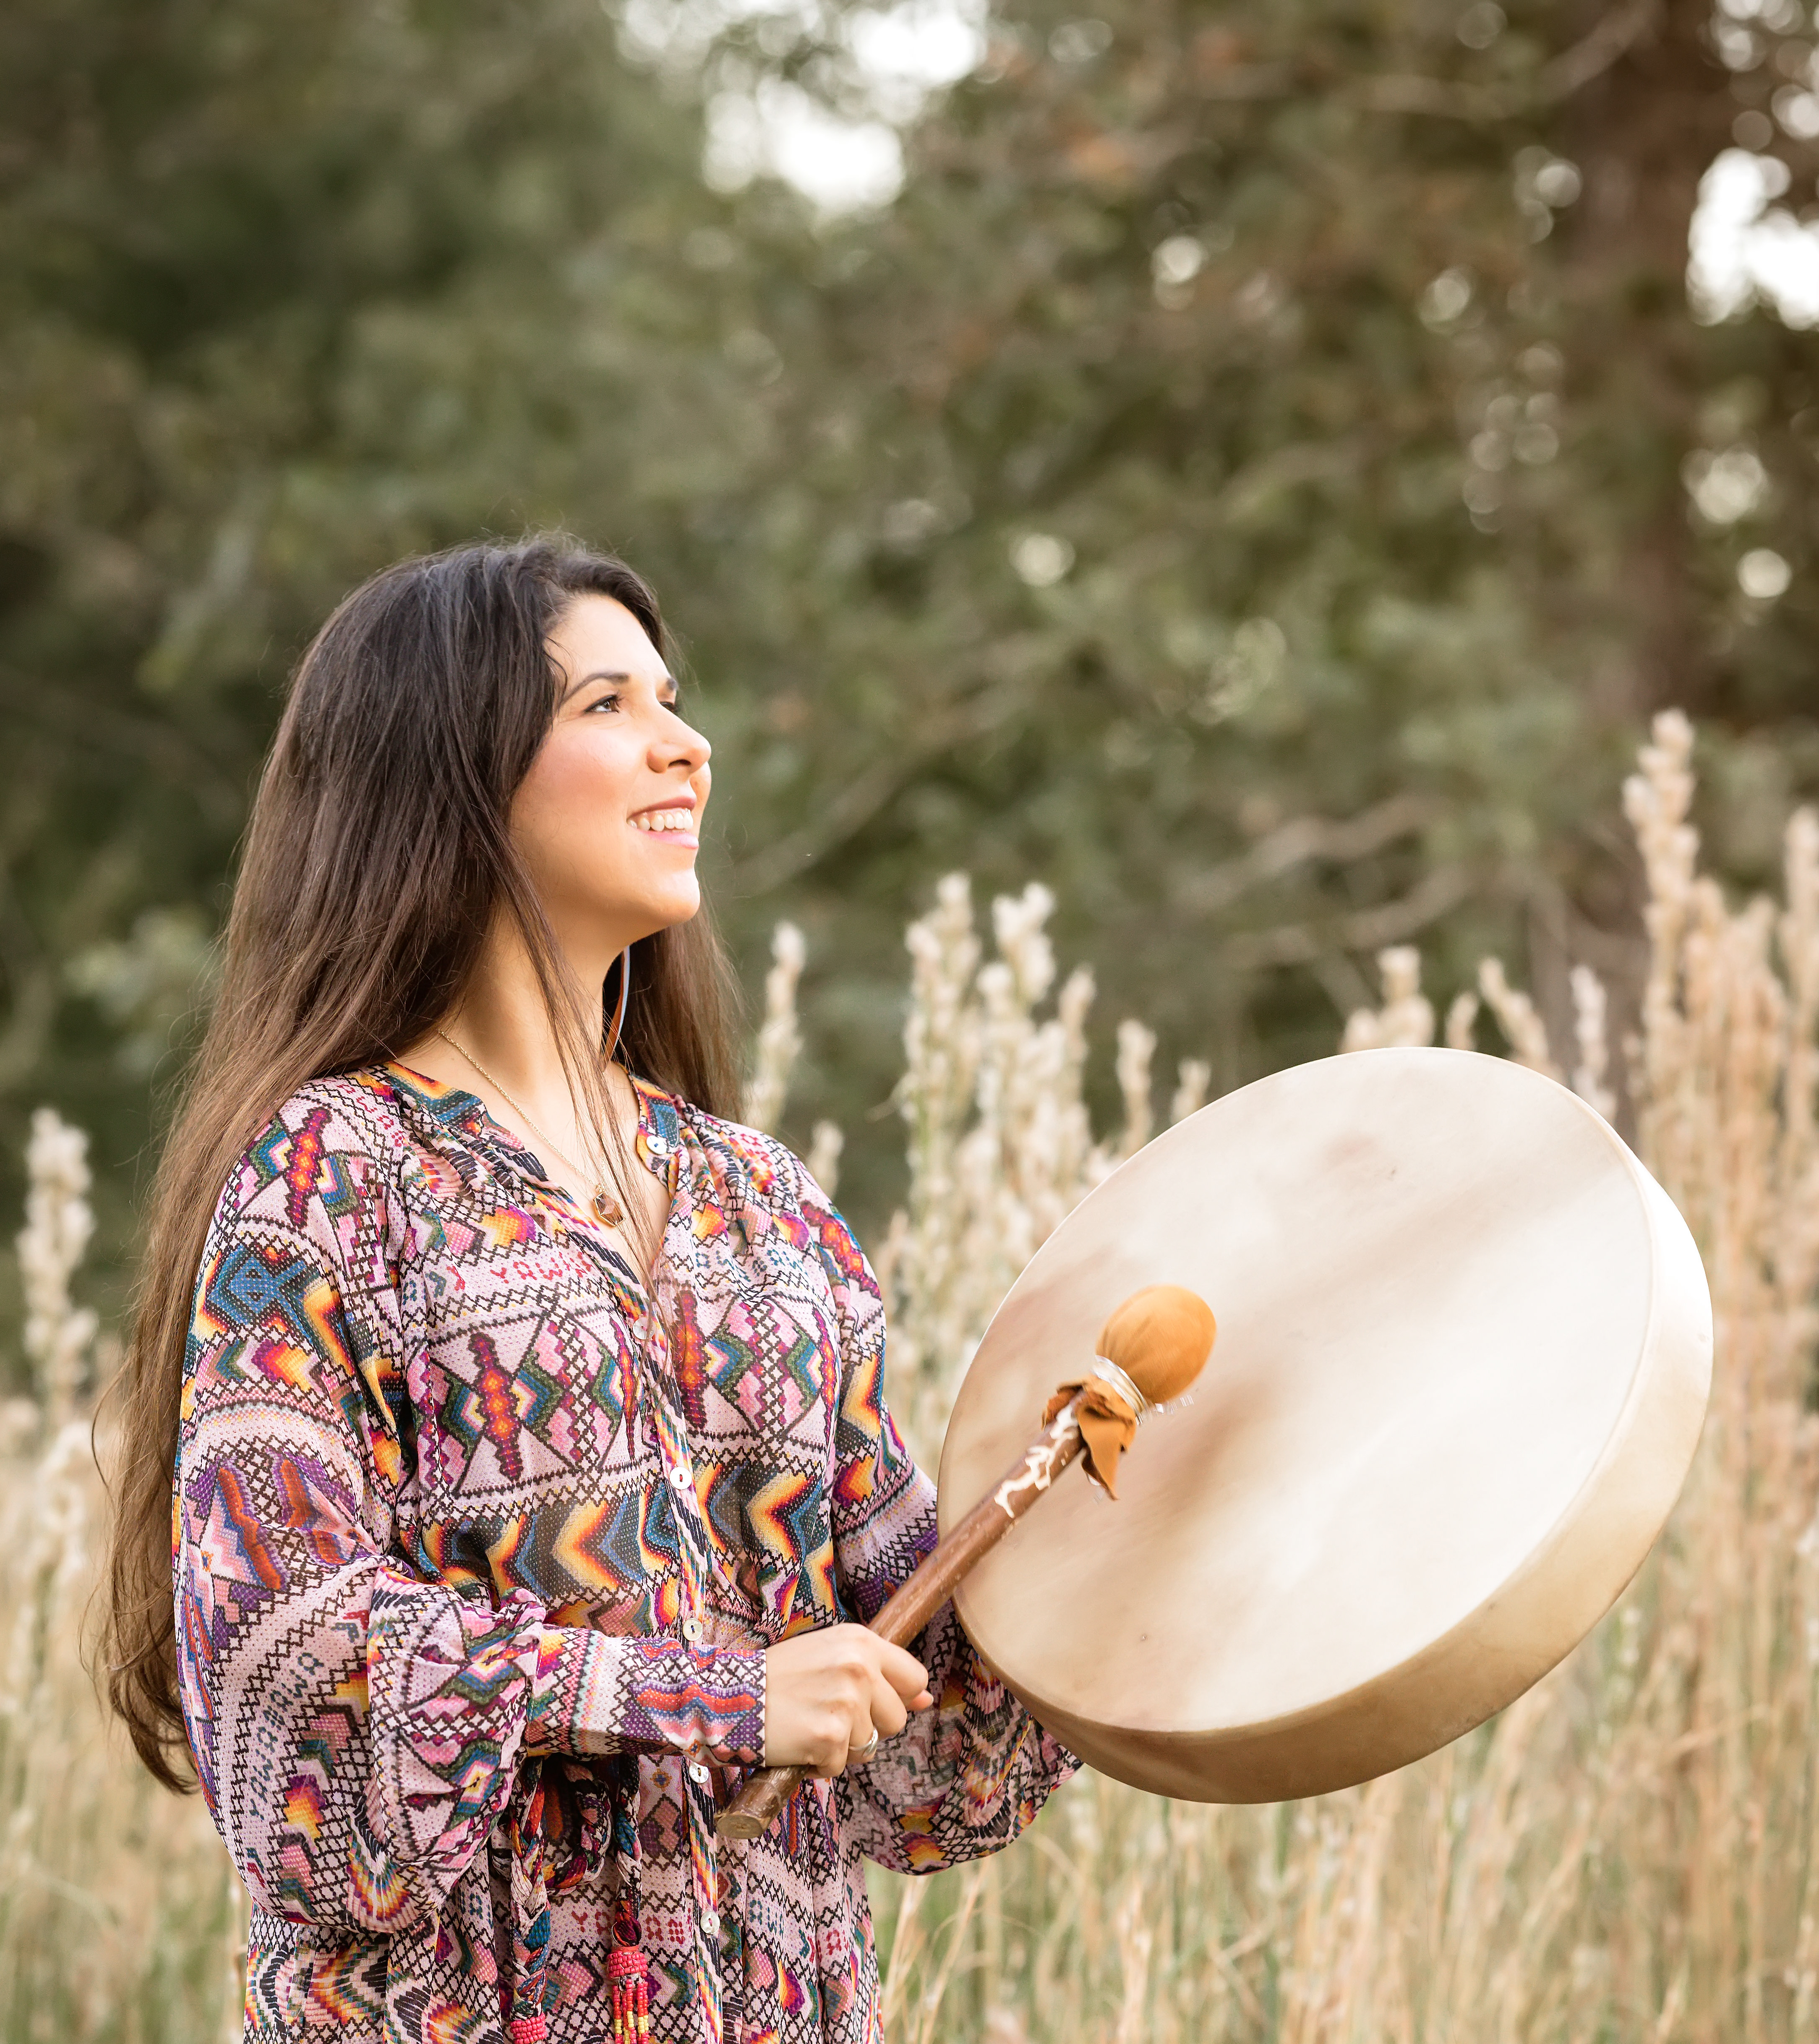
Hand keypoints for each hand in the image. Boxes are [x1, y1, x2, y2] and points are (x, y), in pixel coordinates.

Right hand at [761, 1624, 933, 1776]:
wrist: (728, 1697)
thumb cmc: (780, 1677)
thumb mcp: (831, 1657)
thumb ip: (879, 1673)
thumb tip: (926, 1700)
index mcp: (861, 1641)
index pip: (914, 1678)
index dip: (899, 1698)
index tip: (874, 1704)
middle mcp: (859, 1667)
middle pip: (895, 1718)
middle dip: (867, 1726)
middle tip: (827, 1714)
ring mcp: (846, 1702)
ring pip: (869, 1746)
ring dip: (841, 1746)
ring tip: (809, 1724)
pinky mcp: (829, 1737)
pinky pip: (840, 1766)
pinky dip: (820, 1764)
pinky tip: (798, 1742)